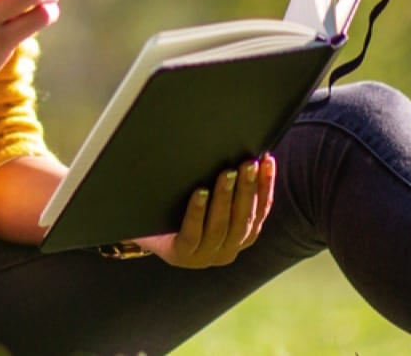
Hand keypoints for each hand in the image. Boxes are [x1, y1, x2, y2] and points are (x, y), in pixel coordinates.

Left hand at [135, 155, 276, 268]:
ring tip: (227, 173)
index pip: (259, 212)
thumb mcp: (208, 200)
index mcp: (238, 238)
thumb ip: (227, 186)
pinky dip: (197, 212)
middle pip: (243, 219)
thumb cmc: (179, 210)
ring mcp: (204, 256)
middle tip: (248, 164)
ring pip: (220, 226)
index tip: (267, 161)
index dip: (265, 186)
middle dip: (247, 189)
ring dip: (225, 197)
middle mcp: (226, 250)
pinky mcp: (180, 255)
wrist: (143, 231)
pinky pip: (192, 233)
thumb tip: (245, 154)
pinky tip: (199, 192)